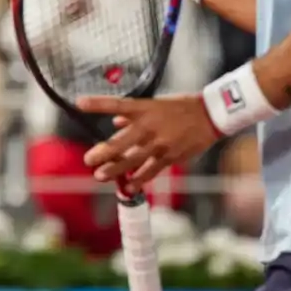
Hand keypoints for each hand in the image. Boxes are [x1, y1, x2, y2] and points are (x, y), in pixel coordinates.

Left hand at [76, 94, 219, 187]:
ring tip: (101, 175)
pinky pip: (150, 171)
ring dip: (116, 170)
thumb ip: (134, 114)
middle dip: (104, 152)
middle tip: (89, 160)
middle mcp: (150, 126)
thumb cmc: (181, 107)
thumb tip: (115, 122)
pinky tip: (128, 187)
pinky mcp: (170, 157)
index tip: (80, 103)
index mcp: (145, 108)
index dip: (98, 104)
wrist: (210, 116)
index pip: (117, 104)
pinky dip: (138, 180)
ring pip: (133, 160)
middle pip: (122, 141)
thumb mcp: (157, 104)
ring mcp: (160, 144)